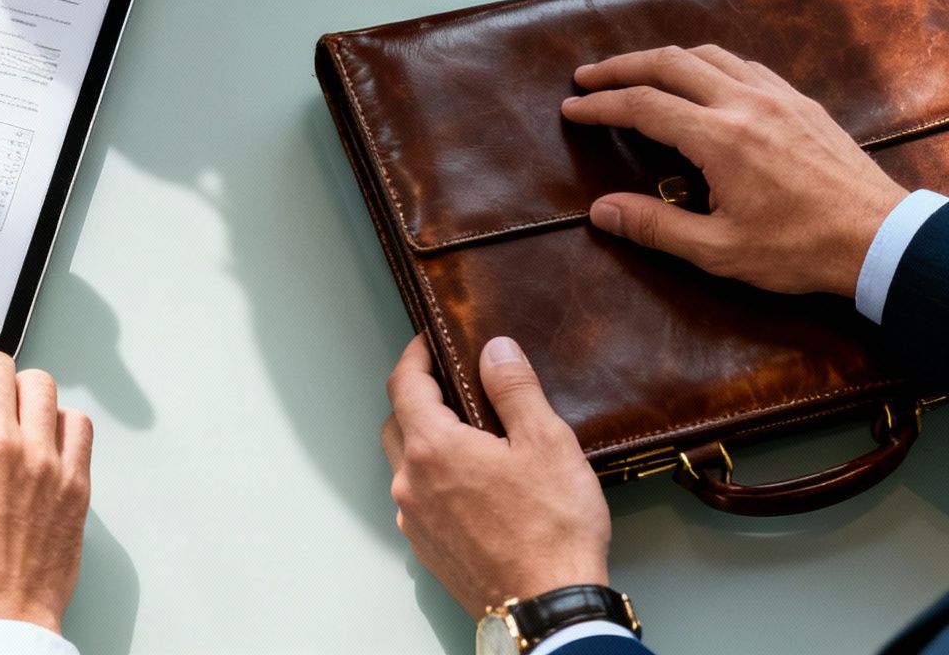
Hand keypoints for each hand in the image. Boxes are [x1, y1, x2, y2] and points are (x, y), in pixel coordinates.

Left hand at [383, 335, 610, 616]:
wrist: (547, 607)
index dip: (415, 354)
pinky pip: (418, 497)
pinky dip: (433, 477)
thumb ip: (514, 389)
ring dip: (424, 439)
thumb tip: (495, 349)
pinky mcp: (427, 546)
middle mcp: (410, 482)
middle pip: (398, 421)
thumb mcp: (546, 444)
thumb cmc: (551, 529)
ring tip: (467, 433)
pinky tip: (469, 481)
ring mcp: (414, 518)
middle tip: (451, 382)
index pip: (403, 383)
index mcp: (432, 448)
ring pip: (405, 462)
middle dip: (418, 395)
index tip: (430, 340)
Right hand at [561, 45, 908, 297]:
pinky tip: (703, 82)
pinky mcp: (801, 103)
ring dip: (666, 59)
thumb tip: (600, 211)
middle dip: (622, 66)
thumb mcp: (719, 250)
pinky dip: (709, 65)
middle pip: (670, 63)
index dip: (601, 104)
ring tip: (639, 73)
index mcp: (721, 138)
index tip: (572, 109)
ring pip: (709, 55)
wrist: (879, 239)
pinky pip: (745, 66)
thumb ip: (655, 226)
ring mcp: (778, 97)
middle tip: (588, 77)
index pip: (643, 105)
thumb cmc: (800, 249)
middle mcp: (746, 104)